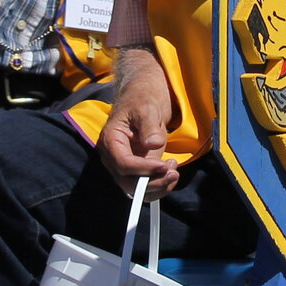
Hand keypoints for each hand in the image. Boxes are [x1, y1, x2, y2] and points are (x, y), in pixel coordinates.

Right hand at [98, 72, 180, 194]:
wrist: (142, 96)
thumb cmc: (142, 99)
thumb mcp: (147, 107)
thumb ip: (149, 126)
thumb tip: (153, 144)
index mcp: (110, 140)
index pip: (123, 164)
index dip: (144, 169)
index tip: (164, 165)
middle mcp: (113, 157)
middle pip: (127, 182)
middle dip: (152, 183)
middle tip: (173, 172)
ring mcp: (124, 164)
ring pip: (136, 189)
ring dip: (157, 187)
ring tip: (174, 172)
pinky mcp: (136, 168)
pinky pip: (144, 186)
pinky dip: (158, 186)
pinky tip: (171, 173)